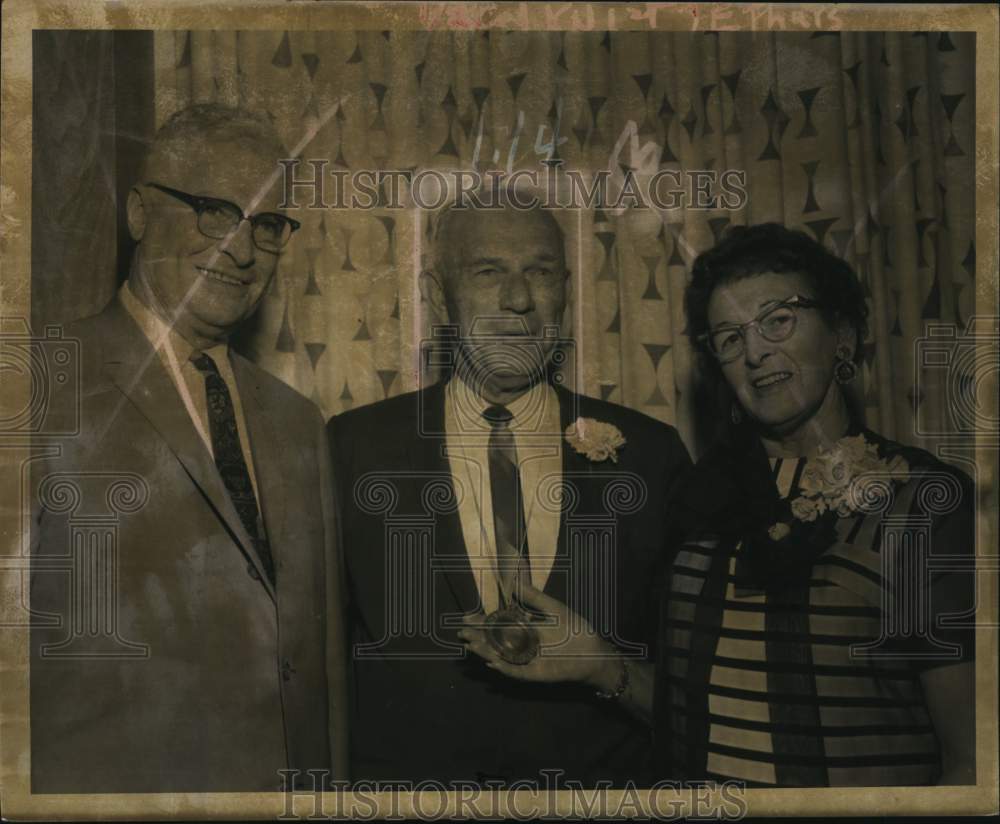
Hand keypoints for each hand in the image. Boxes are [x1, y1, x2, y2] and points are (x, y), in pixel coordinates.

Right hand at [457, 584, 620, 688]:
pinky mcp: (533, 674)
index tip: (467, 617)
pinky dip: (503, 668)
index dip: (483, 622)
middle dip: (478, 637)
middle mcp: (522, 645)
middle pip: (495, 642)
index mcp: (524, 629)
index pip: (498, 625)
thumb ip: (533, 597)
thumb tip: (514, 581)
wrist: (593, 651)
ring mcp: (526, 661)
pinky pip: (515, 672)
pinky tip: (491, 661)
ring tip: (471, 645)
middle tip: (462, 633)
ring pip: (501, 657)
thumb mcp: (552, 608)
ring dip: (486, 651)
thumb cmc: (575, 628)